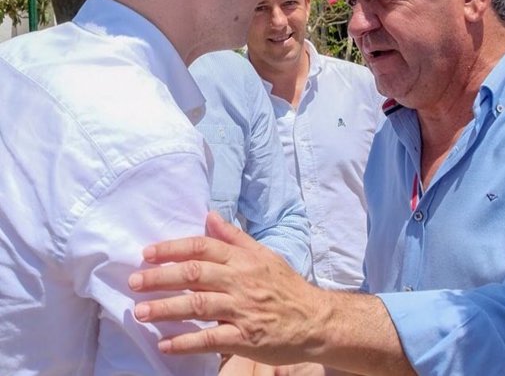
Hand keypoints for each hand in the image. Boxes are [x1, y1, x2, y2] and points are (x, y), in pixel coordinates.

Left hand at [128, 212, 324, 364]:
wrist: (315, 320)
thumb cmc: (285, 286)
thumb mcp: (264, 254)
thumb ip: (235, 237)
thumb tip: (210, 216)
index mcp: (243, 259)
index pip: (203, 247)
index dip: (173, 249)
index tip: (148, 253)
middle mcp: (240, 281)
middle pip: (195, 274)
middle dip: (161, 277)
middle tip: (133, 281)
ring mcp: (242, 310)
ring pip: (198, 305)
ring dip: (166, 308)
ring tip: (140, 311)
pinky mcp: (245, 338)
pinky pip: (211, 339)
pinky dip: (186, 342)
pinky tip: (164, 344)